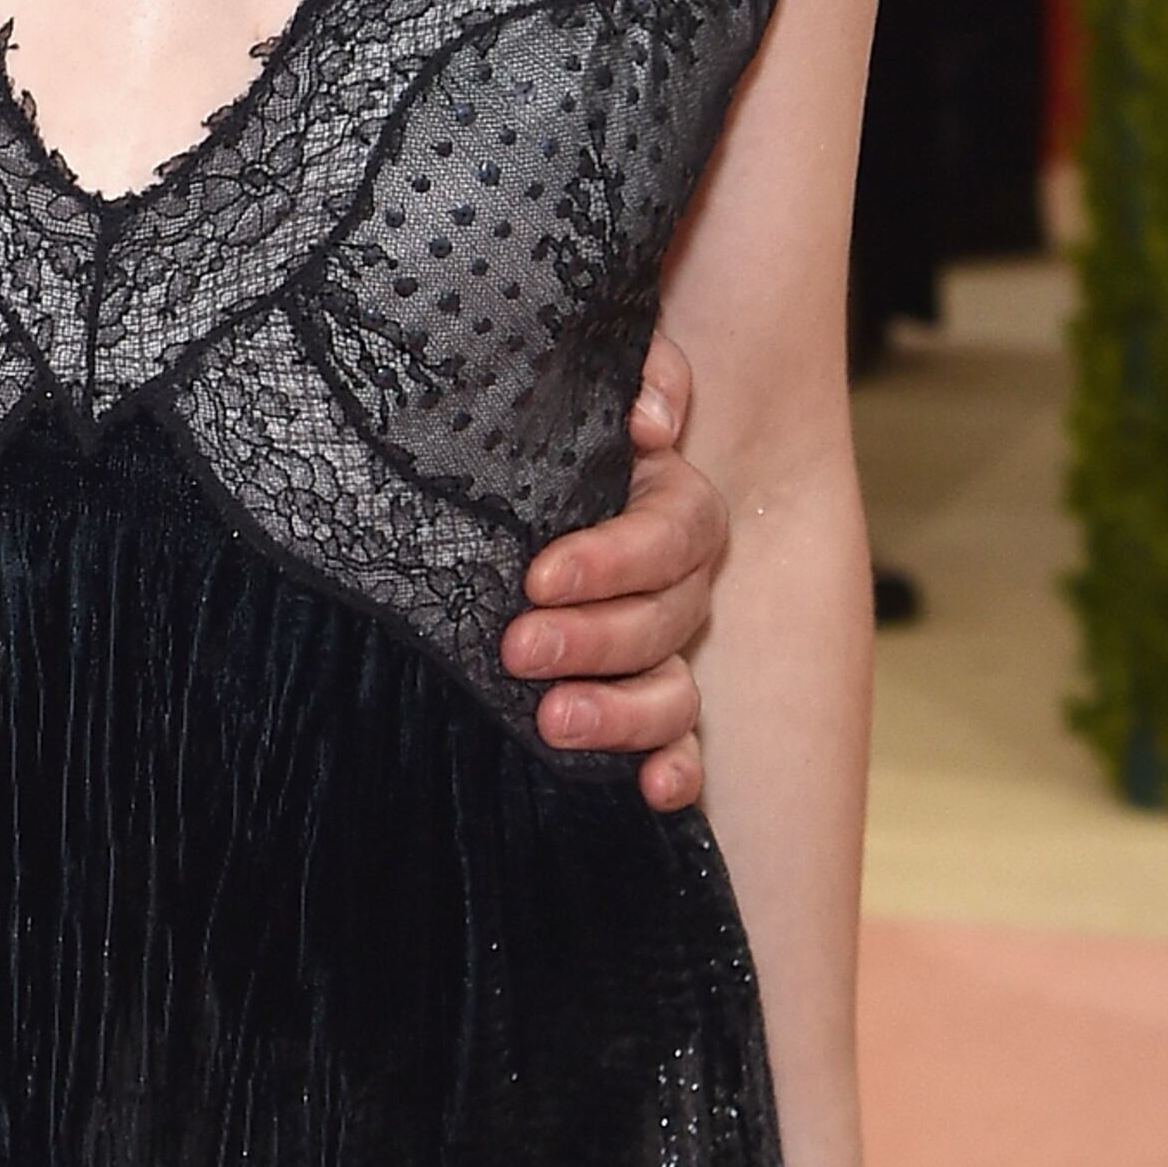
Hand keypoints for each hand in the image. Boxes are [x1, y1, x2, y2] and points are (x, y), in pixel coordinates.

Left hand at [504, 329, 719, 807]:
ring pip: (673, 690)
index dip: (613, 560)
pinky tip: (650, 791)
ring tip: (552, 722)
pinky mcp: (640, 705)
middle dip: (594, 640)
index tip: (538, 576)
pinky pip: (678, 745)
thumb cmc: (533, 431)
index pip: (670, 534)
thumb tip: (651, 422)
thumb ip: (634, 375)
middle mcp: (676, 583)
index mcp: (668, 504)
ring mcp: (663, 650)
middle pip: (667, 620)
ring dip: (622, 714)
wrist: (488, 484)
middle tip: (517, 648)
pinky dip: (674, 771)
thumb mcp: (569, 388)